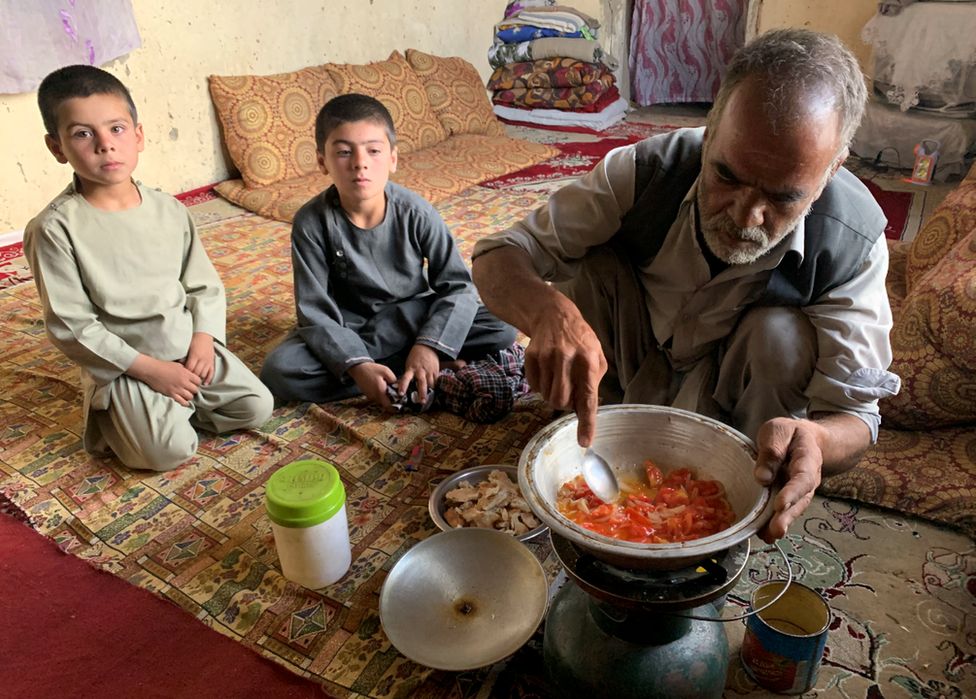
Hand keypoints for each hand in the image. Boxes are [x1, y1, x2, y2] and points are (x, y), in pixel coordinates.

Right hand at [127, 354, 201, 406]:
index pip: (198, 381)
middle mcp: (183, 382)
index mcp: (186, 374)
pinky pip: (182, 402)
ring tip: (186, 395)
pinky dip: (185, 403)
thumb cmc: (164, 366)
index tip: (194, 383)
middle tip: (190, 389)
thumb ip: (186, 371)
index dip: (197, 382)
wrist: (151, 370)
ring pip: (190, 397)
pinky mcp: (171, 394)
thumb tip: (191, 374)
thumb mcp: (178, 365)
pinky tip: (184, 401)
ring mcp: (177, 389)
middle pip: (195, 390)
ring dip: (189, 396)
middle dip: (194, 390)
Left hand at [183, 332, 215, 384]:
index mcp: (195, 355)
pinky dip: (209, 379)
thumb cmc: (194, 341)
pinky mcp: (212, 362)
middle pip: (196, 373)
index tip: (181, 377)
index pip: (189, 368)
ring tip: (193, 383)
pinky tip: (205, 384)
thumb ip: (184, 357)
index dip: (185, 374)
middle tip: (186, 381)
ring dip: (198, 379)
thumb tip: (180, 366)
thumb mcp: (187, 348)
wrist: (205, 335)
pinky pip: (211, 373)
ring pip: (203, 374)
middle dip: (191, 378)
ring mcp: (208, 361)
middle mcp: (202, 359)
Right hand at [348, 362, 396, 409]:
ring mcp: (370, 396)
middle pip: (385, 404)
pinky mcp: (367, 395)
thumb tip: (399, 388)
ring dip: (385, 396)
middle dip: (391, 400)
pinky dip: (380, 394)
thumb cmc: (372, 369)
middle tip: (394, 392)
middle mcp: (374, 397)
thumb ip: (394, 381)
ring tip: (387, 387)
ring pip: (381, 401)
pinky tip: (380, 386)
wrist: (358, 368)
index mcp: (380, 391)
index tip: (399, 403)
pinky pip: (376, 397)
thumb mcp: (386, 371)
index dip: (395, 406)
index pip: (389, 406)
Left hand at [397, 344, 439, 402]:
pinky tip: (435, 392)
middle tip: (422, 402)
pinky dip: (435, 386)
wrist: (427, 347)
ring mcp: (429, 371)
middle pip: (421, 384)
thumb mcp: (409, 365)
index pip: (406, 379)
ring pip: (430, 384)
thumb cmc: (415, 357)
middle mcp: (420, 371)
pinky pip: (436, 381)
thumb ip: (408, 375)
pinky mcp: (436, 371)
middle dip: (422, 393)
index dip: (403, 386)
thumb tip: (401, 386)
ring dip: (430, 392)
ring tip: (429, 399)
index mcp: (411, 369)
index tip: (401, 394)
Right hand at [524, 294, 606, 446]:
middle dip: (564, 404)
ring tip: (558, 378)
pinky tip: (547, 371)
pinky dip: (541, 386)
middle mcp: (567, 358)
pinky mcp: (531, 357)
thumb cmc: (580, 339)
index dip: (586, 422)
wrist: (554, 315)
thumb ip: (594, 380)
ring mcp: (547, 357)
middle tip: (568, 393)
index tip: (584, 442)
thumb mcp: (596, 354)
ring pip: (546, 396)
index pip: (588, 397)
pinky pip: (534, 387)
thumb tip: (586, 408)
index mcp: (588, 360)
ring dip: (552, 395)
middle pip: (561, 402)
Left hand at [753, 417, 824, 541]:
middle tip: (776, 530)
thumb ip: (771, 451)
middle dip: (787, 516)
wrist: (802, 438)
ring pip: (793, 510)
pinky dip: (772, 523)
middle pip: (800, 500)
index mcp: (808, 459)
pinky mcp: (788, 498)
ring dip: (780, 524)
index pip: (803, 478)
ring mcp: (799, 491)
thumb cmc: (788, 434)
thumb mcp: (778, 431)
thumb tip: (762, 477)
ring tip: (768, 537)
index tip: (780, 504)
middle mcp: (808, 480)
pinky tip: (761, 534)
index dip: (792, 492)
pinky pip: (783, 511)